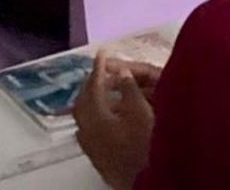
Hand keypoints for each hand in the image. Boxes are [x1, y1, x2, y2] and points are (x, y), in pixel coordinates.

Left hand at [75, 55, 156, 189]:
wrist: (146, 182)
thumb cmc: (146, 147)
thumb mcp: (142, 113)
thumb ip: (129, 90)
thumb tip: (120, 72)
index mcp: (96, 117)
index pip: (94, 86)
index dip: (99, 68)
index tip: (102, 53)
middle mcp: (88, 132)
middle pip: (83, 102)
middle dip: (91, 83)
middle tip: (101, 70)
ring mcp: (91, 148)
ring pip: (84, 117)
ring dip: (92, 100)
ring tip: (104, 90)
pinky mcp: (99, 160)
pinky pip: (89, 131)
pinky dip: (95, 117)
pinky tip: (105, 117)